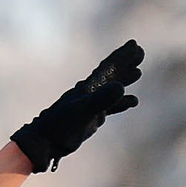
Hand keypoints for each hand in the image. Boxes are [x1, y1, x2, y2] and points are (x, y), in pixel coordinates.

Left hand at [10, 40, 144, 172]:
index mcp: (89, 87)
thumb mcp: (84, 111)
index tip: (134, 45)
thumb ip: (102, 99)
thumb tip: (121, 87)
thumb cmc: (61, 125)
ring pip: (112, 88)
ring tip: (138, 72)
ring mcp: (91, 104)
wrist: (46, 141)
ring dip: (124, 80)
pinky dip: (122, 102)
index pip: (108, 67)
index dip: (122, 56)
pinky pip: (110, 106)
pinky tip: (133, 101)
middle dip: (125, 63)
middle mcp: (90, 92)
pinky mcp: (92, 117)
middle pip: (111, 74)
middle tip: (140, 52)